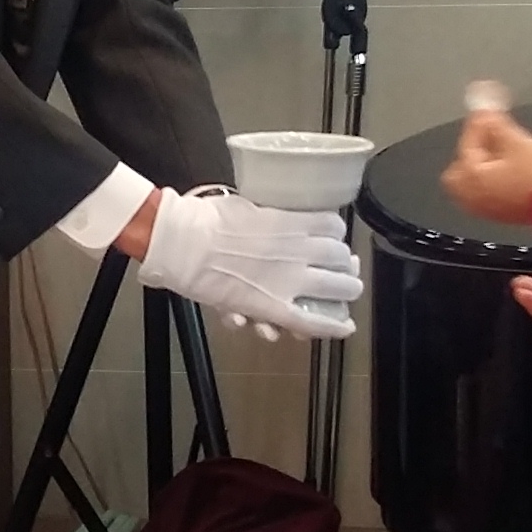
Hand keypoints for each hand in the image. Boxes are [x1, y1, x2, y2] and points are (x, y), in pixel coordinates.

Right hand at [141, 188, 363, 340]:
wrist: (184, 244)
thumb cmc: (206, 220)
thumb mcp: (246, 204)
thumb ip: (266, 214)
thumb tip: (270, 218)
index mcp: (291, 222)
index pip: (333, 227)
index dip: (337, 235)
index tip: (333, 239)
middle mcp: (298, 250)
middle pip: (341, 258)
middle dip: (347, 264)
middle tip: (347, 267)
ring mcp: (289, 280)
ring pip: (336, 288)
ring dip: (345, 291)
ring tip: (347, 294)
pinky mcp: (274, 307)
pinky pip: (311, 321)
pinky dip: (332, 327)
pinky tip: (344, 327)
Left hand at [442, 97, 531, 224]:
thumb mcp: (518, 141)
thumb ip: (496, 124)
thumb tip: (484, 110)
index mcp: (473, 179)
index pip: (467, 146)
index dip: (476, 125)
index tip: (484, 109)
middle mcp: (474, 197)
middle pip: (459, 171)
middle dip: (471, 151)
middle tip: (489, 135)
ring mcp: (488, 209)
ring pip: (473, 184)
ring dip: (482, 165)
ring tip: (501, 149)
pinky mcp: (503, 214)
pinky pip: (487, 193)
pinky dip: (491, 179)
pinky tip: (508, 167)